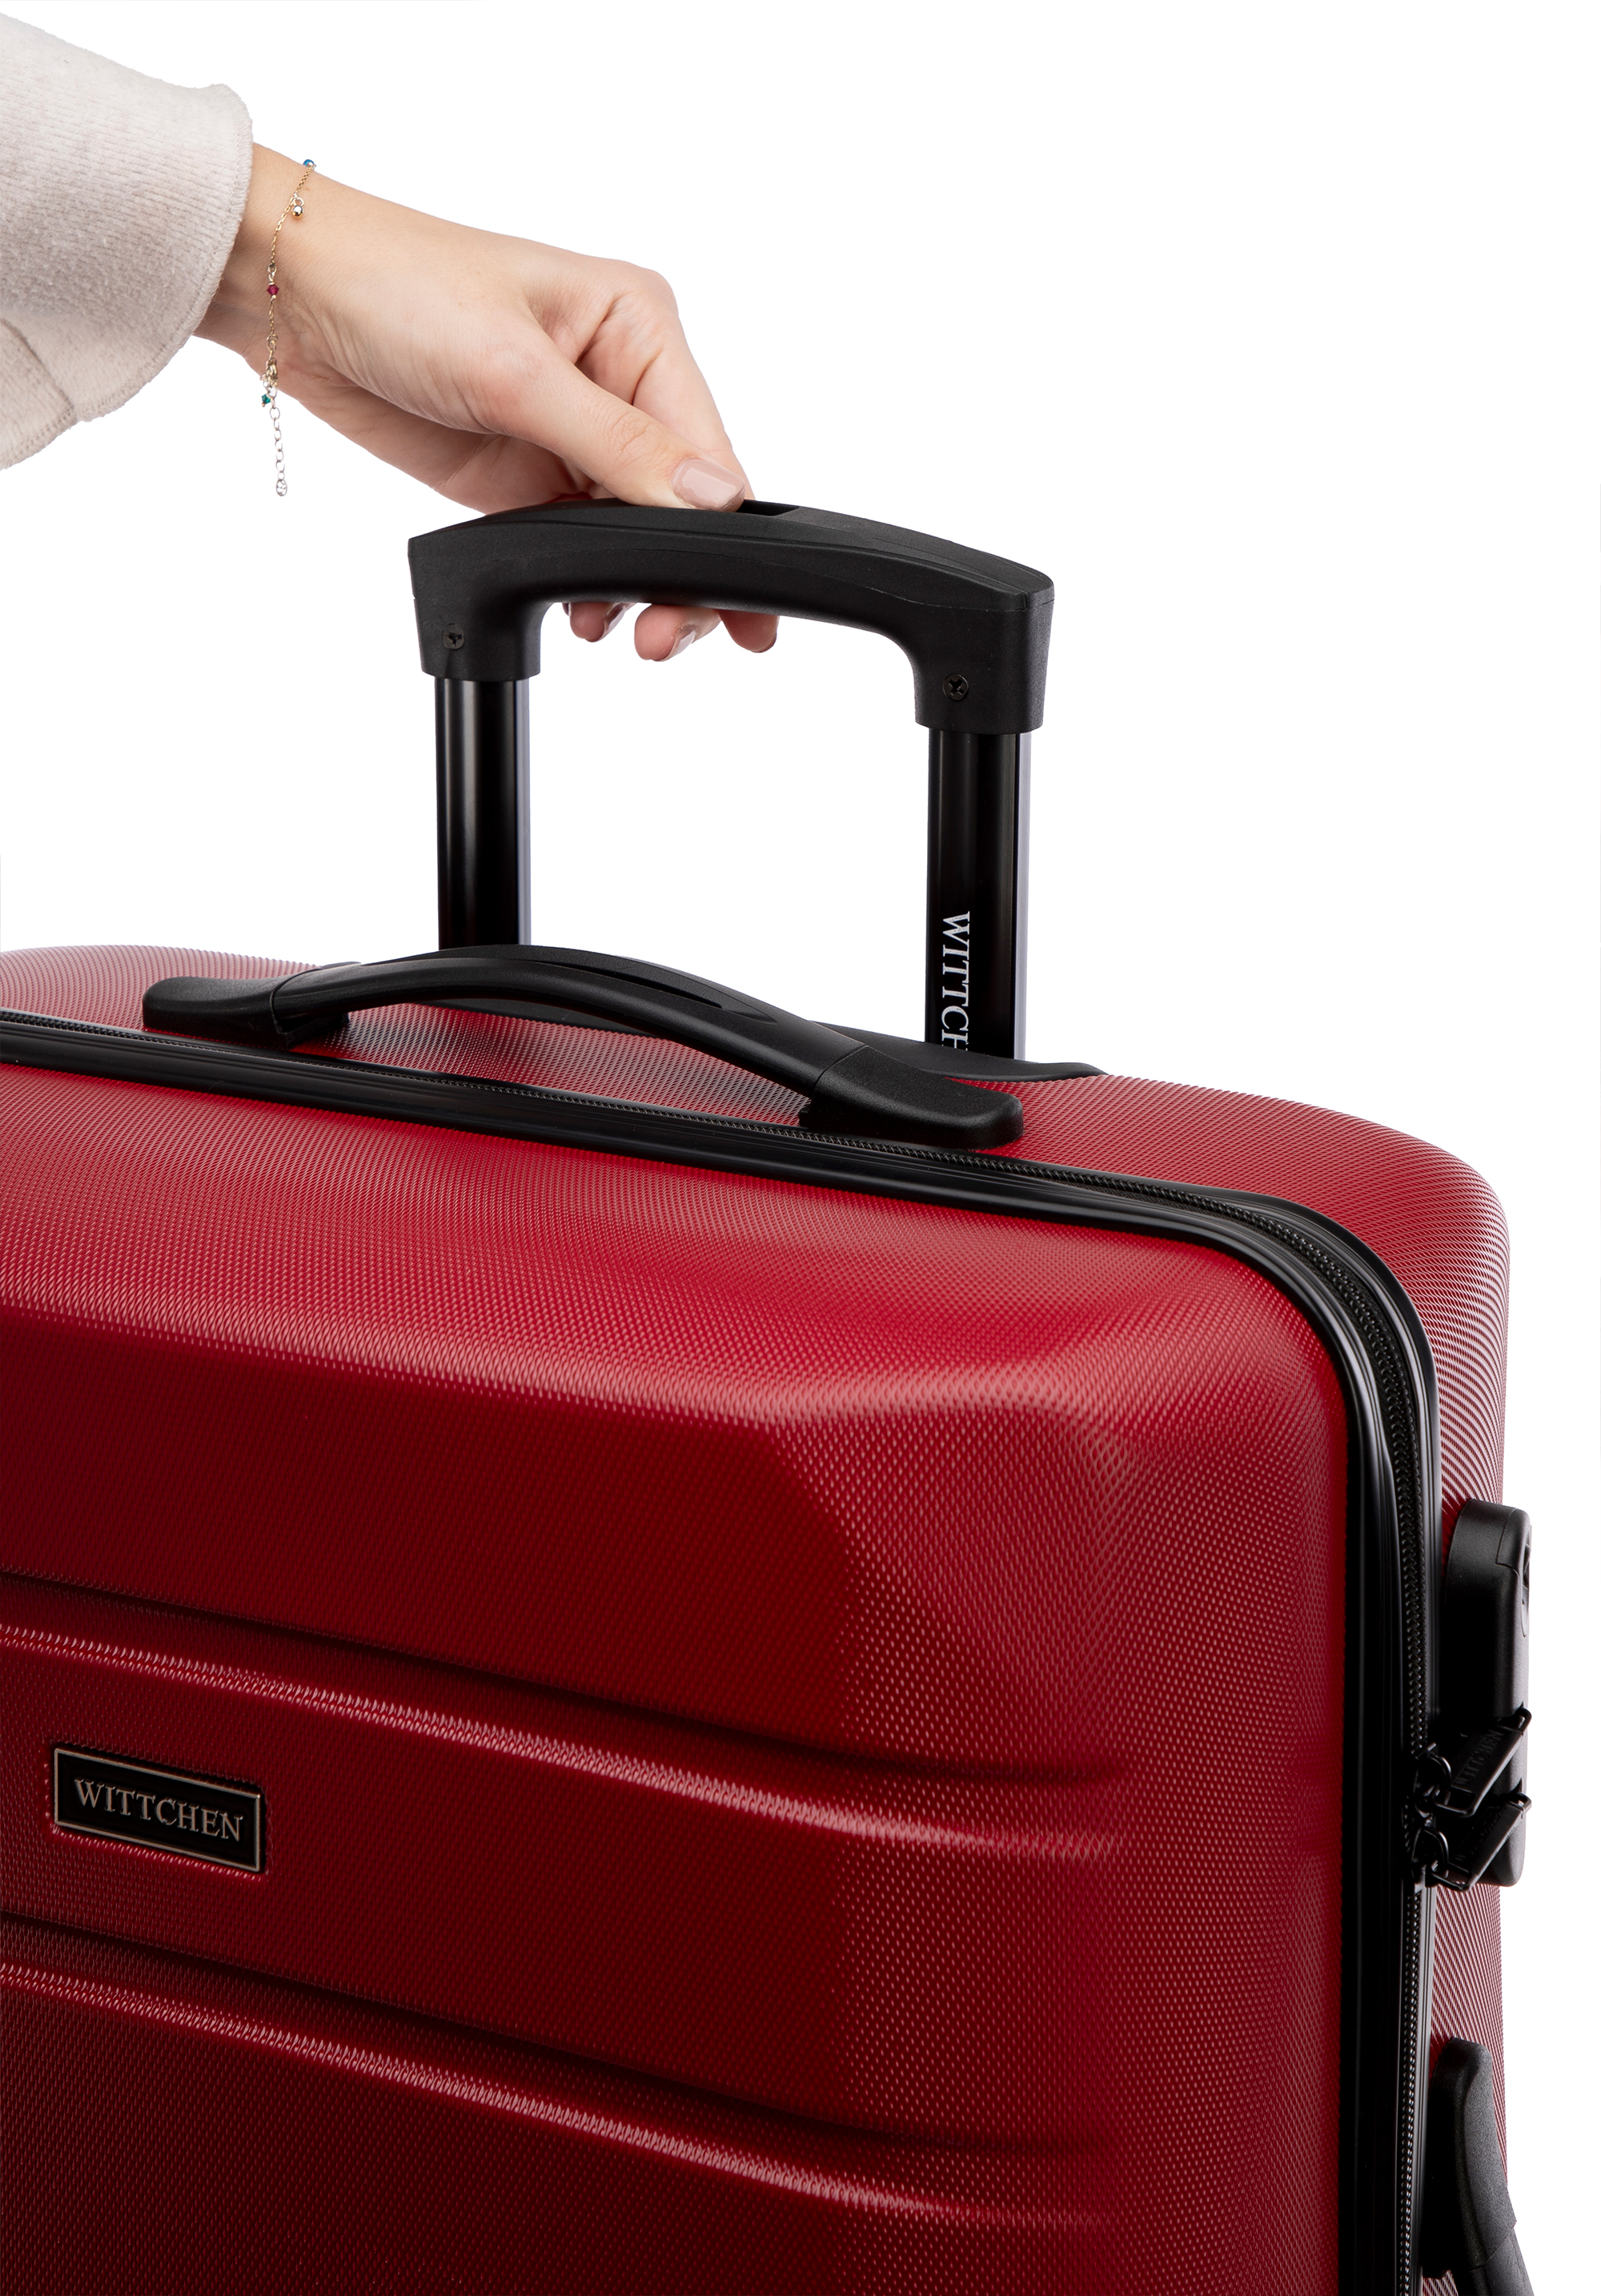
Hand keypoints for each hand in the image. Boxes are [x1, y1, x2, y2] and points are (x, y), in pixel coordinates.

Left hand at [197, 148, 776, 661]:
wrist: (294, 301)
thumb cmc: (399, 288)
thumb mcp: (514, 370)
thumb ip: (617, 444)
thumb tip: (713, 497)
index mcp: (639, 326)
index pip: (709, 448)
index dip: (720, 531)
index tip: (724, 601)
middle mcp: (620, 379)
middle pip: (684, 502)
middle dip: (680, 574)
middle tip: (664, 638)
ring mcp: (576, 432)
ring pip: (637, 531)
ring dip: (635, 587)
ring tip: (621, 631)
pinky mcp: (531, 473)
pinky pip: (583, 542)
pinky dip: (590, 583)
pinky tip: (584, 612)